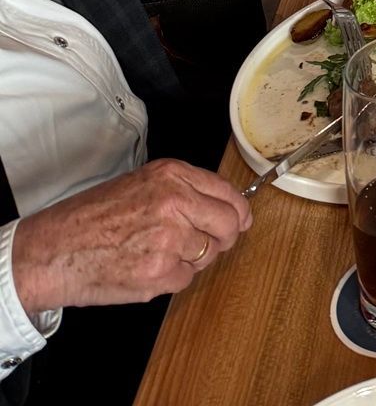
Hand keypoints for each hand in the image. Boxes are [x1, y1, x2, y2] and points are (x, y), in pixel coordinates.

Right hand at [10, 160, 250, 319]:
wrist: (54, 250)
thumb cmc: (90, 216)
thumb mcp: (141, 182)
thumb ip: (183, 190)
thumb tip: (225, 206)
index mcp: (172, 176)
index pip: (228, 194)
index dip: (239, 211)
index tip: (241, 219)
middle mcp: (176, 204)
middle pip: (229, 226)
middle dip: (223, 237)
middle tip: (206, 242)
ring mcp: (169, 241)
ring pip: (207, 255)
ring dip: (190, 259)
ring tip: (158, 252)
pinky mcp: (158, 275)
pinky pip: (184, 280)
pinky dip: (171, 279)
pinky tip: (146, 268)